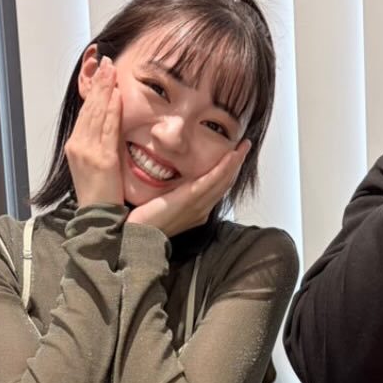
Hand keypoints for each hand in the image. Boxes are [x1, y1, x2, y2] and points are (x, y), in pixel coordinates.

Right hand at [66, 54, 123, 207]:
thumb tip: (112, 130)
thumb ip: (103, 147)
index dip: (94, 92)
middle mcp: (78, 146)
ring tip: (110, 69)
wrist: (97, 222)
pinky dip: (109, 110)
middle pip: (88, 109)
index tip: (101, 73)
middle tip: (105, 60)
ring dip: (103, 89)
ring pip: (95, 114)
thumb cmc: (101, 198)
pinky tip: (115, 94)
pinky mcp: (100, 159)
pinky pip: (105, 129)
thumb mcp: (99, 167)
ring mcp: (86, 152)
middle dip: (98, 84)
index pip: (86, 113)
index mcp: (78, 148)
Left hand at [128, 141, 251, 236]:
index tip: (233, 156)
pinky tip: (233, 155)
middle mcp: (202, 209)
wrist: (137, 236)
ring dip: (235, 162)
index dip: (227, 171)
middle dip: (236, 164)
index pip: (216, 188)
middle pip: (224, 184)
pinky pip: (213, 180)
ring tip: (243, 147)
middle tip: (245, 147)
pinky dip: (225, 167)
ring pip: (223, 180)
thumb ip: (169, 192)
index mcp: (196, 211)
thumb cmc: (144, 223)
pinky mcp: (191, 200)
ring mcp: (199, 206)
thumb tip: (169, 176)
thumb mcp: (160, 204)